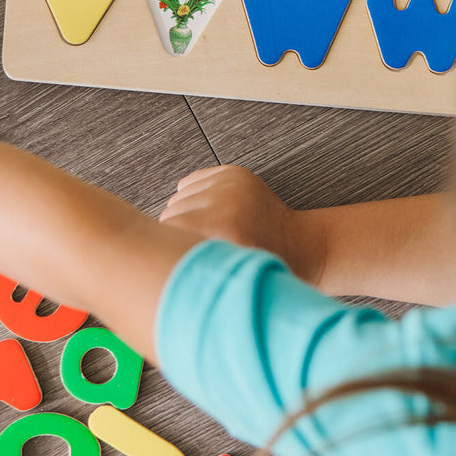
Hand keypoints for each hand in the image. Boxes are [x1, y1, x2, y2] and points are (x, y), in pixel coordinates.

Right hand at [159, 165, 324, 286]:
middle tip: (191, 249)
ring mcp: (231, 184)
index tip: (174, 261)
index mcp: (222, 231)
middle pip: (170, 212)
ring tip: (204, 232)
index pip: (166, 230)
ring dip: (185, 213)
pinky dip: (194, 197)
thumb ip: (191, 273)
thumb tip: (154, 276)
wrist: (301, 245)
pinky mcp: (235, 173)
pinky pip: (193, 182)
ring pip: (180, 197)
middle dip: (175, 232)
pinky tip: (208, 213)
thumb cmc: (262, 270)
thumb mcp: (225, 281)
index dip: (167, 249)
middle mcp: (225, 203)